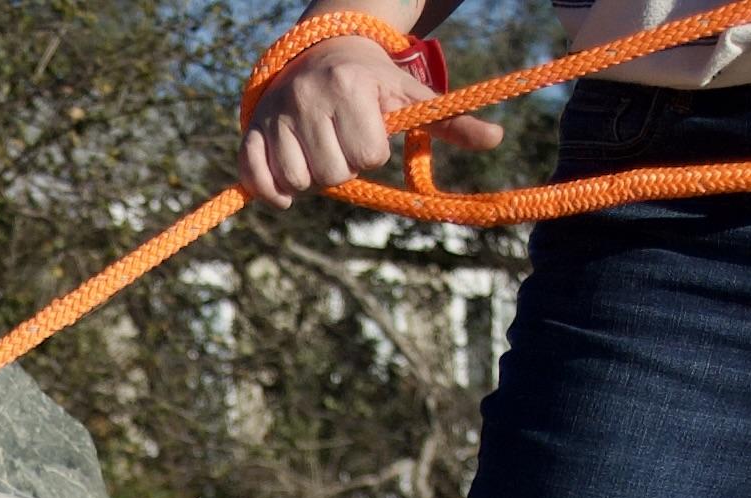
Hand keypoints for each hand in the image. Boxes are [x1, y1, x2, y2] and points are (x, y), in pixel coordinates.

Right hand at [239, 32, 504, 209]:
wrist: (319, 53)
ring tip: (318, 152)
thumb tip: (498, 138)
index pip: (367, 155)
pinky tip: (286, 188)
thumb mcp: (409, 96)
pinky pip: (256, 178)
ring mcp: (277, 115)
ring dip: (311, 179)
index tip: (367, 130)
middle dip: (342, 167)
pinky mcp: (252, 131)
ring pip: (298, 180)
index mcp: (349, 87)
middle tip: (341, 142)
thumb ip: (451, 121)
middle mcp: (309, 96)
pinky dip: (272, 191)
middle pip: (333, 173)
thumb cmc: (372, 82)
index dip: (371, 152)